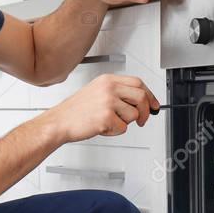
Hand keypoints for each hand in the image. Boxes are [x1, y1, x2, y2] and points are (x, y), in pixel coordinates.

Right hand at [41, 74, 161, 142]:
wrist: (59, 122)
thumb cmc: (76, 111)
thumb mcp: (96, 92)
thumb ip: (117, 92)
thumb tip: (141, 101)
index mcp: (107, 80)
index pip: (138, 83)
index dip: (150, 95)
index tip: (154, 105)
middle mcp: (109, 88)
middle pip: (141, 97)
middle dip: (146, 111)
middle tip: (142, 121)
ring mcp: (108, 102)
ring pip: (134, 115)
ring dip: (125, 123)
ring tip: (109, 123)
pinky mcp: (106, 117)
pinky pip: (123, 128)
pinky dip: (114, 132)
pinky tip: (102, 128)